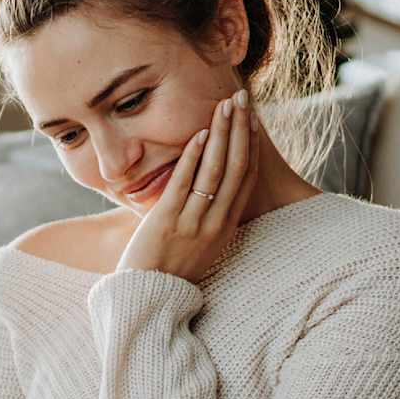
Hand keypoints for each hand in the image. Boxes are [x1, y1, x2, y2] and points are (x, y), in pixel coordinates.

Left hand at [115, 93, 257, 283]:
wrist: (147, 298)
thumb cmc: (169, 270)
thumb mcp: (200, 244)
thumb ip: (206, 217)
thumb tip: (207, 189)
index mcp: (227, 227)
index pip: (245, 178)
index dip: (250, 146)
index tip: (251, 119)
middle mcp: (216, 223)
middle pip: (236, 168)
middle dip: (240, 130)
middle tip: (242, 100)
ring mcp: (194, 222)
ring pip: (215, 172)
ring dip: (222, 135)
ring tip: (225, 106)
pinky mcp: (169, 222)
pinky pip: (185, 183)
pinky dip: (194, 156)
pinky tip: (199, 133)